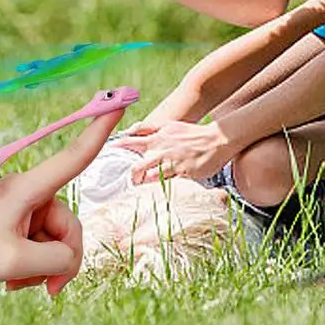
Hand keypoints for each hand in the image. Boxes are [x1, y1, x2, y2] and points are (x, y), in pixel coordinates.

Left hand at [0, 108, 123, 295]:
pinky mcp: (20, 221)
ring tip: (16, 283)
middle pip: (70, 225)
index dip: (99, 130)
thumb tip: (70, 257)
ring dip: (43, 267)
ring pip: (57, 240)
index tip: (119, 102)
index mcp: (29, 188)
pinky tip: (13, 281)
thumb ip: (57, 261)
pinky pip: (42, 245)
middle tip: (49, 289)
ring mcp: (26, 207)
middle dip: (62, 259)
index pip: (73, 155)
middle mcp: (32, 192)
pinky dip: (34, 266)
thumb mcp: (15, 264)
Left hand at [117, 121, 235, 183]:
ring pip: (149, 179)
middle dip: (131, 178)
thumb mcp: (170, 125)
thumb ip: (151, 128)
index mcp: (157, 138)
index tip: (107, 154)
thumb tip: (131, 130)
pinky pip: (167, 187)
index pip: (131, 142)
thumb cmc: (192, 133)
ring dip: (143, 187)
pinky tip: (156, 199)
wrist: (217, 139)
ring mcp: (172, 164)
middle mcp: (162, 151)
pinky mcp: (183, 175)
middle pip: (137, 167)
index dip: (118, 148)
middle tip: (130, 184)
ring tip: (139, 194)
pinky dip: (160, 193)